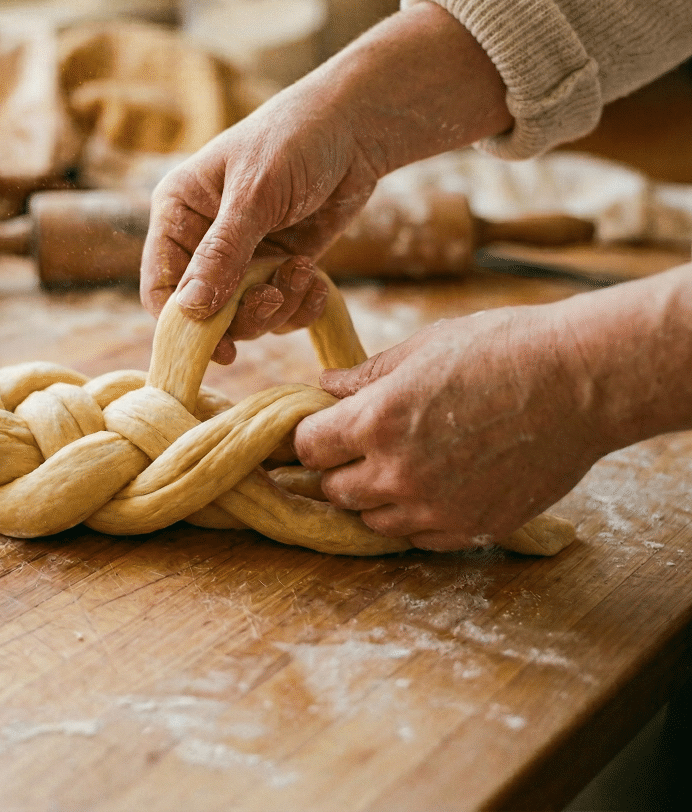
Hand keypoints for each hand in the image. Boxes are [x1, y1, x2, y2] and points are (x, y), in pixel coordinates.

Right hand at [140, 73, 381, 363]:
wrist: (356, 126)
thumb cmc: (294, 141)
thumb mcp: (255, 194)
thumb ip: (222, 254)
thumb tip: (189, 311)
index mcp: (179, 214)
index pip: (160, 285)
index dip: (181, 324)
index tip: (216, 348)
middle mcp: (204, 240)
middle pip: (204, 312)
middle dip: (242, 314)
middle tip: (273, 296)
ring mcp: (244, 257)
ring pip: (246, 317)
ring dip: (277, 307)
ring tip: (303, 272)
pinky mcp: (280, 267)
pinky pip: (280, 310)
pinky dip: (300, 305)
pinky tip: (318, 282)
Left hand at [293, 304, 611, 550]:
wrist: (580, 381)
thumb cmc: (500, 350)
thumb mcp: (421, 349)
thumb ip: (365, 376)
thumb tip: (326, 387)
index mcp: (376, 421)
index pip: (308, 448)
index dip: (310, 436)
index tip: (322, 429)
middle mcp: (398, 474)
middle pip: (333, 491)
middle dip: (336, 469)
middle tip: (355, 449)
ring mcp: (437, 509)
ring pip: (373, 522)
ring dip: (373, 499)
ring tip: (396, 468)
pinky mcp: (475, 529)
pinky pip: (421, 539)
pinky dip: (415, 520)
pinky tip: (431, 490)